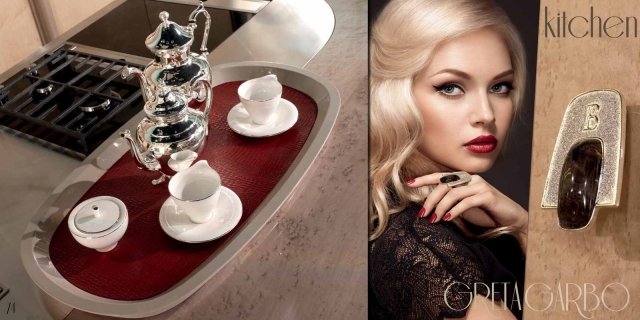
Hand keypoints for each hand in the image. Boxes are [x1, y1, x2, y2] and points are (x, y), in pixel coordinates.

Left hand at [407, 172, 527, 231]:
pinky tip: (447, 219)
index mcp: (463, 179)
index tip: (408, 183)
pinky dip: (454, 210)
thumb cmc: (485, 214)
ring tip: (434, 219)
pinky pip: (466, 201)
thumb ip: (449, 203)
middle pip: (443, 185)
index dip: (424, 179)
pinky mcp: (487, 195)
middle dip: (430, 199)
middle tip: (423, 214)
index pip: (440, 176)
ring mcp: (479, 186)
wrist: (510, 220)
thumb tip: (429, 207)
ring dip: (440, 207)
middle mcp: (470, 179)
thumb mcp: (463, 208)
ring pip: (453, 193)